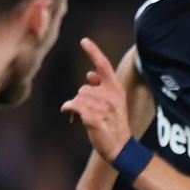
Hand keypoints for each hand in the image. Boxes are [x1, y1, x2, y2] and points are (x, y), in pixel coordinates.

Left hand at [59, 38, 131, 162]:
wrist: (120, 148)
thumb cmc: (113, 125)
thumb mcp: (113, 104)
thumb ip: (102, 87)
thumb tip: (90, 74)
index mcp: (117, 89)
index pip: (104, 66)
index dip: (93, 52)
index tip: (84, 40)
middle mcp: (111, 96)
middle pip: (84, 88)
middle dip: (82, 100)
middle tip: (88, 113)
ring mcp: (103, 107)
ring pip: (78, 97)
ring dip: (76, 108)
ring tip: (83, 119)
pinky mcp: (93, 118)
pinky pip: (73, 106)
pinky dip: (69, 111)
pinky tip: (72, 119)